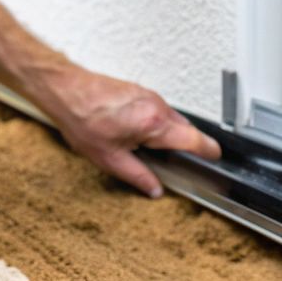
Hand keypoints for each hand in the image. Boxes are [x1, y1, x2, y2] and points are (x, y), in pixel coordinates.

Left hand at [38, 67, 221, 197]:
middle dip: (185, 146)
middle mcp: (157, 106)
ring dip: (168, 135)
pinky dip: (158, 125)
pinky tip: (138, 135)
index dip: (209, 151)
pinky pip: (160, 112)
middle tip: (176, 164)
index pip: (194, 139)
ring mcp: (150, 96)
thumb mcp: (109, 159)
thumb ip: (137, 176)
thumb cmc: (83, 119)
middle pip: (186, 129)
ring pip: (172, 120)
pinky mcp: (141, 92)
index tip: (215, 159)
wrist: (66, 91)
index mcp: (154, 124)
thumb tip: (155, 189)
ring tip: (149, 151)